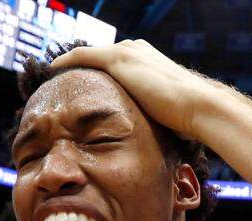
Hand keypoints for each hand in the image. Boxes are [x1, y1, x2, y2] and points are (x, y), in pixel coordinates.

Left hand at [51, 40, 220, 139]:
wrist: (198, 107)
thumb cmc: (189, 118)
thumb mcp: (168, 115)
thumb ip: (156, 117)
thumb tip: (156, 139)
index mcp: (151, 61)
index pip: (119, 64)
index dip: (102, 76)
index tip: (87, 88)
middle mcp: (138, 50)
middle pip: (103, 56)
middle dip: (85, 68)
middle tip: (66, 82)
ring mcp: (129, 52)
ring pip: (91, 55)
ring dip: (73, 63)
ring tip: (56, 76)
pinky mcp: (119, 59)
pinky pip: (83, 56)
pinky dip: (67, 61)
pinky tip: (53, 69)